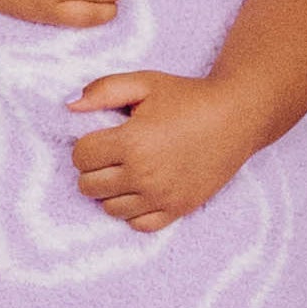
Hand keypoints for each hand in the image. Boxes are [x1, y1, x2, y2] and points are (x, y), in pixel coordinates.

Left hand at [70, 69, 263, 231]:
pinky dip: (135, 211)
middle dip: (94, 169)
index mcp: (132, 141)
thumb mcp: (145, 83)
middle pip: (89, 186)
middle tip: (113, 155)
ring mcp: (162, 196)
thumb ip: (104, 90)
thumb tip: (70, 106)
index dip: (86, 145)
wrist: (237, 116)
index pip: (80, 157)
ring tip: (129, 172)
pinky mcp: (178, 209)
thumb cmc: (189, 96)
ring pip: (110, 208)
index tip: (103, 137)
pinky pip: (139, 224)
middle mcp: (144, 174)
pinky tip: (143, 191)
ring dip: (112, 191)